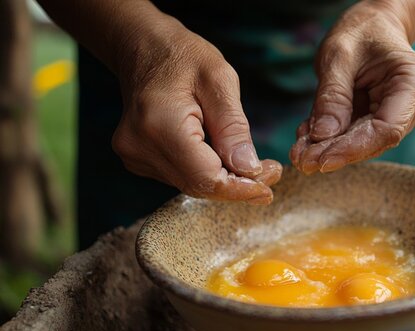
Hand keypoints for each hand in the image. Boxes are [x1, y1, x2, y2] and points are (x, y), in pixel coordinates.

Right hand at [111, 19, 280, 203]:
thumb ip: (234, 128)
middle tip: (270, 172)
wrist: (144, 48)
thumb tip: (249, 170)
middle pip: (198, 186)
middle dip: (238, 185)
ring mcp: (134, 156)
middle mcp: (140, 147)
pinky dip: (206, 171)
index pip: (206, 178)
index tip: (271, 180)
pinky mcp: (137, 159)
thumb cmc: (184, 57)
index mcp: (159, 126)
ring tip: (251, 163)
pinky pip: (181, 176)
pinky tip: (223, 155)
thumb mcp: (220, 81)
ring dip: (224, 179)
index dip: (241, 188)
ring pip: (191, 184)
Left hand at [290, 1, 414, 173]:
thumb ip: (332, 96)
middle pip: (376, 140)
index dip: (353, 148)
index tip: (321, 160)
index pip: (387, 129)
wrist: (374, 27)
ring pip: (366, 143)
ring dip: (330, 148)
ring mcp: (407, 115)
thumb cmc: (361, 32)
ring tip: (299, 150)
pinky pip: (360, 136)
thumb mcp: (338, 55)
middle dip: (336, 151)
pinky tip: (308, 139)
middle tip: (300, 159)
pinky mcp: (390, 122)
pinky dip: (333, 139)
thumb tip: (322, 137)